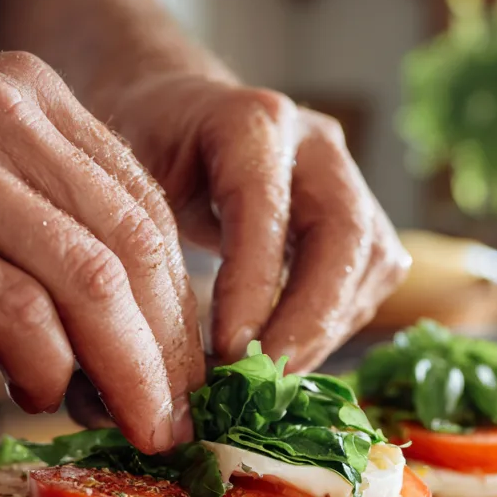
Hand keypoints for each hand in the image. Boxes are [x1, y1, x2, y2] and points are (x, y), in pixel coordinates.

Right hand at [0, 53, 202, 451]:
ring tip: (133, 423)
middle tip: (174, 421)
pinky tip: (40, 392)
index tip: (190, 375)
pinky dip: (45, 365)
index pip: (147, 211)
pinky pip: (15, 309)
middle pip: (133, 247)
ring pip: (90, 282)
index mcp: (36, 96)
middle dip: (166, 350)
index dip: (179, 307)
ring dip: (127, 372)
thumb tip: (146, 359)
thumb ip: (60, 237)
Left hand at [97, 72, 410, 370]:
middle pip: (345, 236)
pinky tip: (288, 355)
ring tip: (272, 379)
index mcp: (251, 119)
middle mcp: (316, 144)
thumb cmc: (146, 156)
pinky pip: (368, 285)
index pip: (265, 206)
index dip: (254, 285)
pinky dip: (331, 330)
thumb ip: (144, 252)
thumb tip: (145, 368)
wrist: (181, 117)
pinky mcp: (368, 222)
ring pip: (369, 266)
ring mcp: (352, 181)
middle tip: (268, 379)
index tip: (228, 352)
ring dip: (324, 333)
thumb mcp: (127, 185)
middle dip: (311, 320)